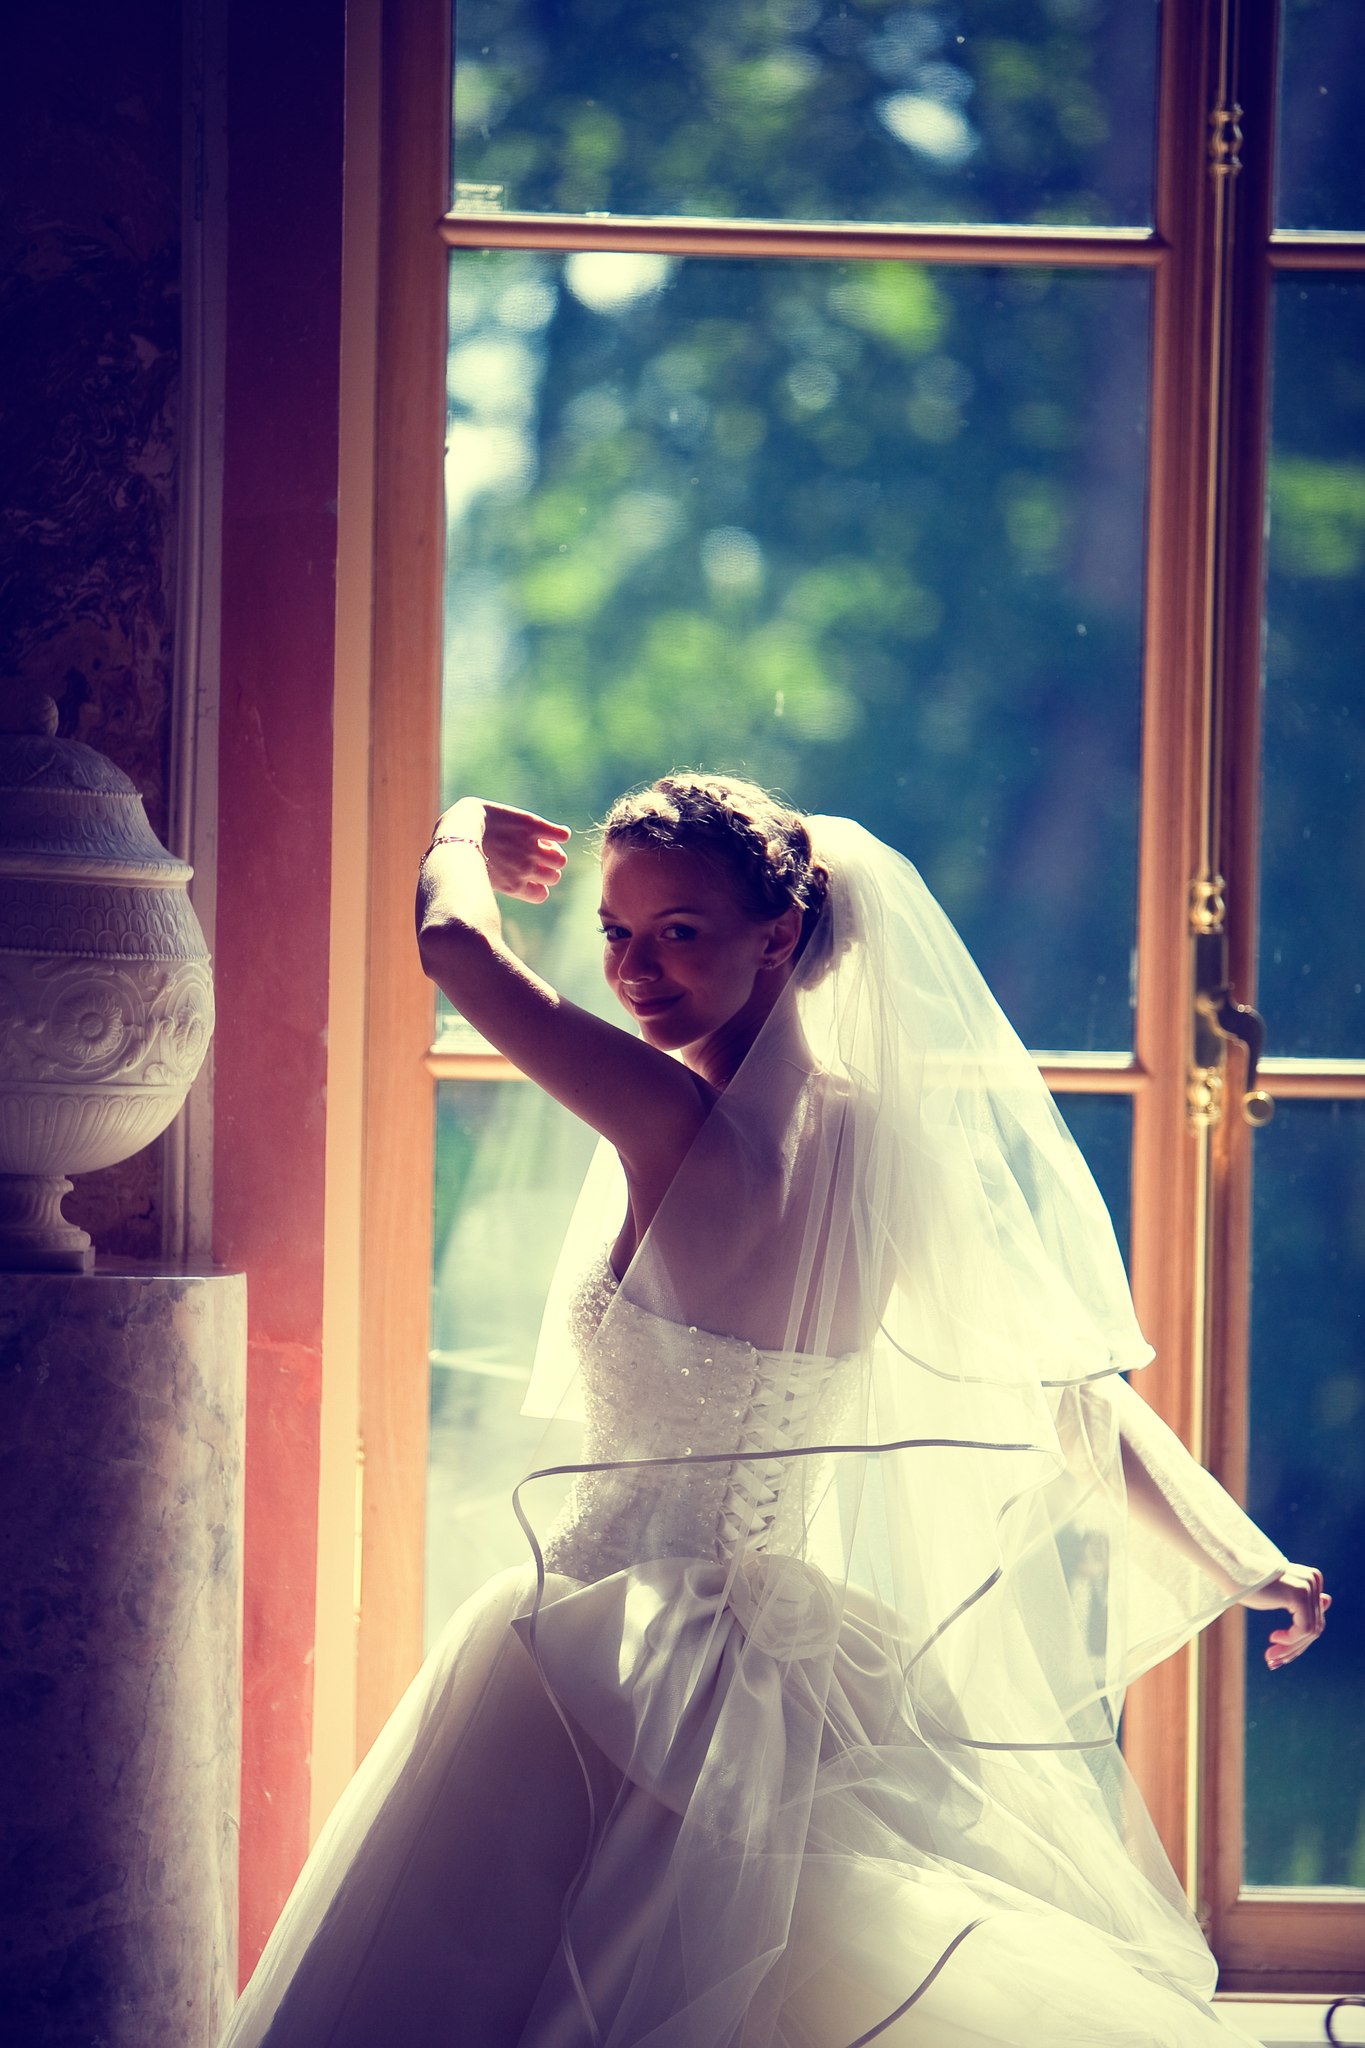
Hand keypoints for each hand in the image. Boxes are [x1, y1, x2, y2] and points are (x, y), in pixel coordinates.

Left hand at [433, 800, 569, 903]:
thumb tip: (499, 897)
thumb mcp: (479, 880)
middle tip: (535, 857)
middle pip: (554, 877)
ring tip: (544, 844)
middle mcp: (526, 869)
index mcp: (514, 886)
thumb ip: (496, 889)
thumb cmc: (463, 854)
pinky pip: (561, 834)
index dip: (538, 885)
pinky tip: (557, 833)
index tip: (530, 876)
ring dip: (554, 852)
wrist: (461, 826)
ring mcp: (530, 848)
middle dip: (547, 869)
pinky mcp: (533, 826)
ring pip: (560, 860)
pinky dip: (561, 834)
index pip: (542, 894)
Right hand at [1241, 1563, 1329, 1669]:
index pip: (1314, 1619)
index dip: (1299, 1641)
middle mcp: (1313, 1580)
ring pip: (1310, 1631)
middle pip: (1314, 1626)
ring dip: (1289, 1648)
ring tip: (1270, 1656)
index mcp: (1312, 1578)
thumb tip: (1328, 1600)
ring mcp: (1308, 1586)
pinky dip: (1289, 1639)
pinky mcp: (1299, 1594)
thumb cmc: (1250, 1583)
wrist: (1231, 1569)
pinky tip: (1273, 1638)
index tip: (1280, 1656)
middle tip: (1273, 1661)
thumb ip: (1303, 1600)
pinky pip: (1303, 1629)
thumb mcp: (1280, 1595)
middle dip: (1294, 1648)